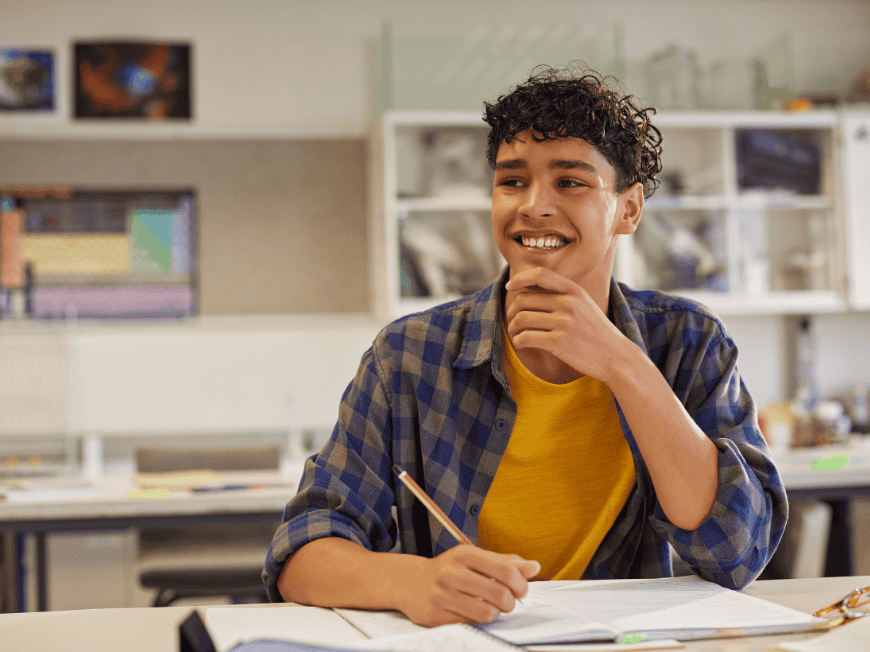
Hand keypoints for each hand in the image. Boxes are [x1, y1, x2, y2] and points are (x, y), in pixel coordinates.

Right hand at [399, 545, 539, 626]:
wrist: (412, 583)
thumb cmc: (450, 570)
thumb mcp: (475, 558)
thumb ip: (505, 562)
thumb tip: (534, 566)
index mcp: (465, 554)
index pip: (506, 570)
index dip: (521, 584)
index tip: (521, 589)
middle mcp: (452, 572)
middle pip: (500, 594)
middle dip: (510, 602)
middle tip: (507, 602)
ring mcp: (442, 594)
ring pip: (487, 613)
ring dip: (495, 613)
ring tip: (490, 607)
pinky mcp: (435, 614)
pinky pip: (469, 623)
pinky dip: (477, 620)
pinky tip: (471, 611)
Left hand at [504, 267, 626, 383]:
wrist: (615, 356)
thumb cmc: (595, 331)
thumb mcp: (584, 304)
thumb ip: (562, 294)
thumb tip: (530, 288)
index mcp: (574, 290)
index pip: (540, 274)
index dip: (520, 278)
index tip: (510, 286)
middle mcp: (568, 303)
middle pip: (524, 299)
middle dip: (512, 310)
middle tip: (513, 321)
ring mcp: (564, 322)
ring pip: (521, 318)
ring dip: (512, 328)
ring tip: (516, 334)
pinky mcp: (559, 342)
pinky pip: (526, 337)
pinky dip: (518, 341)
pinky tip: (521, 344)